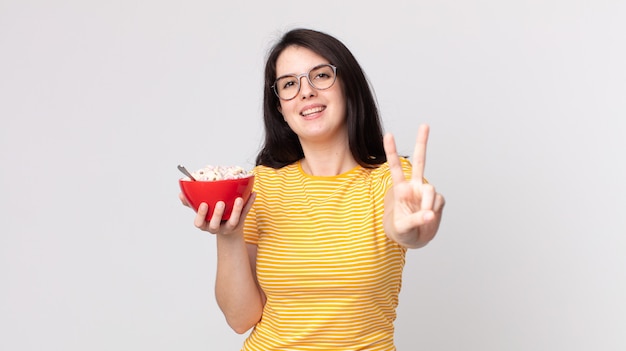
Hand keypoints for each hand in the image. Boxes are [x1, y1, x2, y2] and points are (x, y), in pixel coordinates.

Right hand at [179, 192, 255, 235]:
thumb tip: (181, 193)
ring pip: (233, 222)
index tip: (204, 204)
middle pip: (215, 225)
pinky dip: (249, 204)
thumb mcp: (201, 210)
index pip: (199, 223)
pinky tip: (253, 193)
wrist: (228, 227)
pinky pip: (245, 214)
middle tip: (220, 202)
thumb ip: (191, 203)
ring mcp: (229, 227)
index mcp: (205, 224)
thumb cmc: (211, 215)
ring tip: (239, 199)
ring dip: (236, 210)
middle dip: (217, 214)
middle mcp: (216, 228)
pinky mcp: (240, 224)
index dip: (201, 215)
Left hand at [383, 124, 444, 246]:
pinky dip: (435, 211)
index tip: (388, 135)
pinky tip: (430, 217)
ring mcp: (426, 192)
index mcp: (400, 189)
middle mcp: (414, 186)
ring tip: (424, 217)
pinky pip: (439, 201)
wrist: (414, 238)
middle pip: (419, 161)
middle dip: (422, 143)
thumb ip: (414, 220)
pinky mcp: (438, 200)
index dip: (391, 152)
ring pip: (431, 190)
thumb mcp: (402, 228)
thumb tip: (430, 214)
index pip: (395, 168)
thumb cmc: (402, 231)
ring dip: (428, 204)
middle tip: (424, 125)